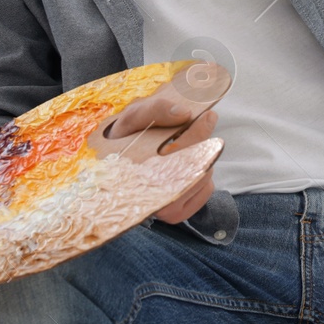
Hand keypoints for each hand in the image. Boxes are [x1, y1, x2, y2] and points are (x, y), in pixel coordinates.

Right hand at [104, 68, 220, 224]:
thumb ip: (156, 109)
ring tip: (187, 145)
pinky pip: (207, 189)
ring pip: (203, 176)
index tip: (208, 116)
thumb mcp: (134, 116)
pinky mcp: (178, 214)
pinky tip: (188, 165)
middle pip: (195, 166)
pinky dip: (204, 173)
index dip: (197, 133)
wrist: (116, 164)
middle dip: (202, 141)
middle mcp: (150, 197)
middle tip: (205, 121)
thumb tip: (184, 114)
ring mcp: (165, 209)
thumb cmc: (127, 138)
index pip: (177, 153)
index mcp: (134, 170)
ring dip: (202, 156)